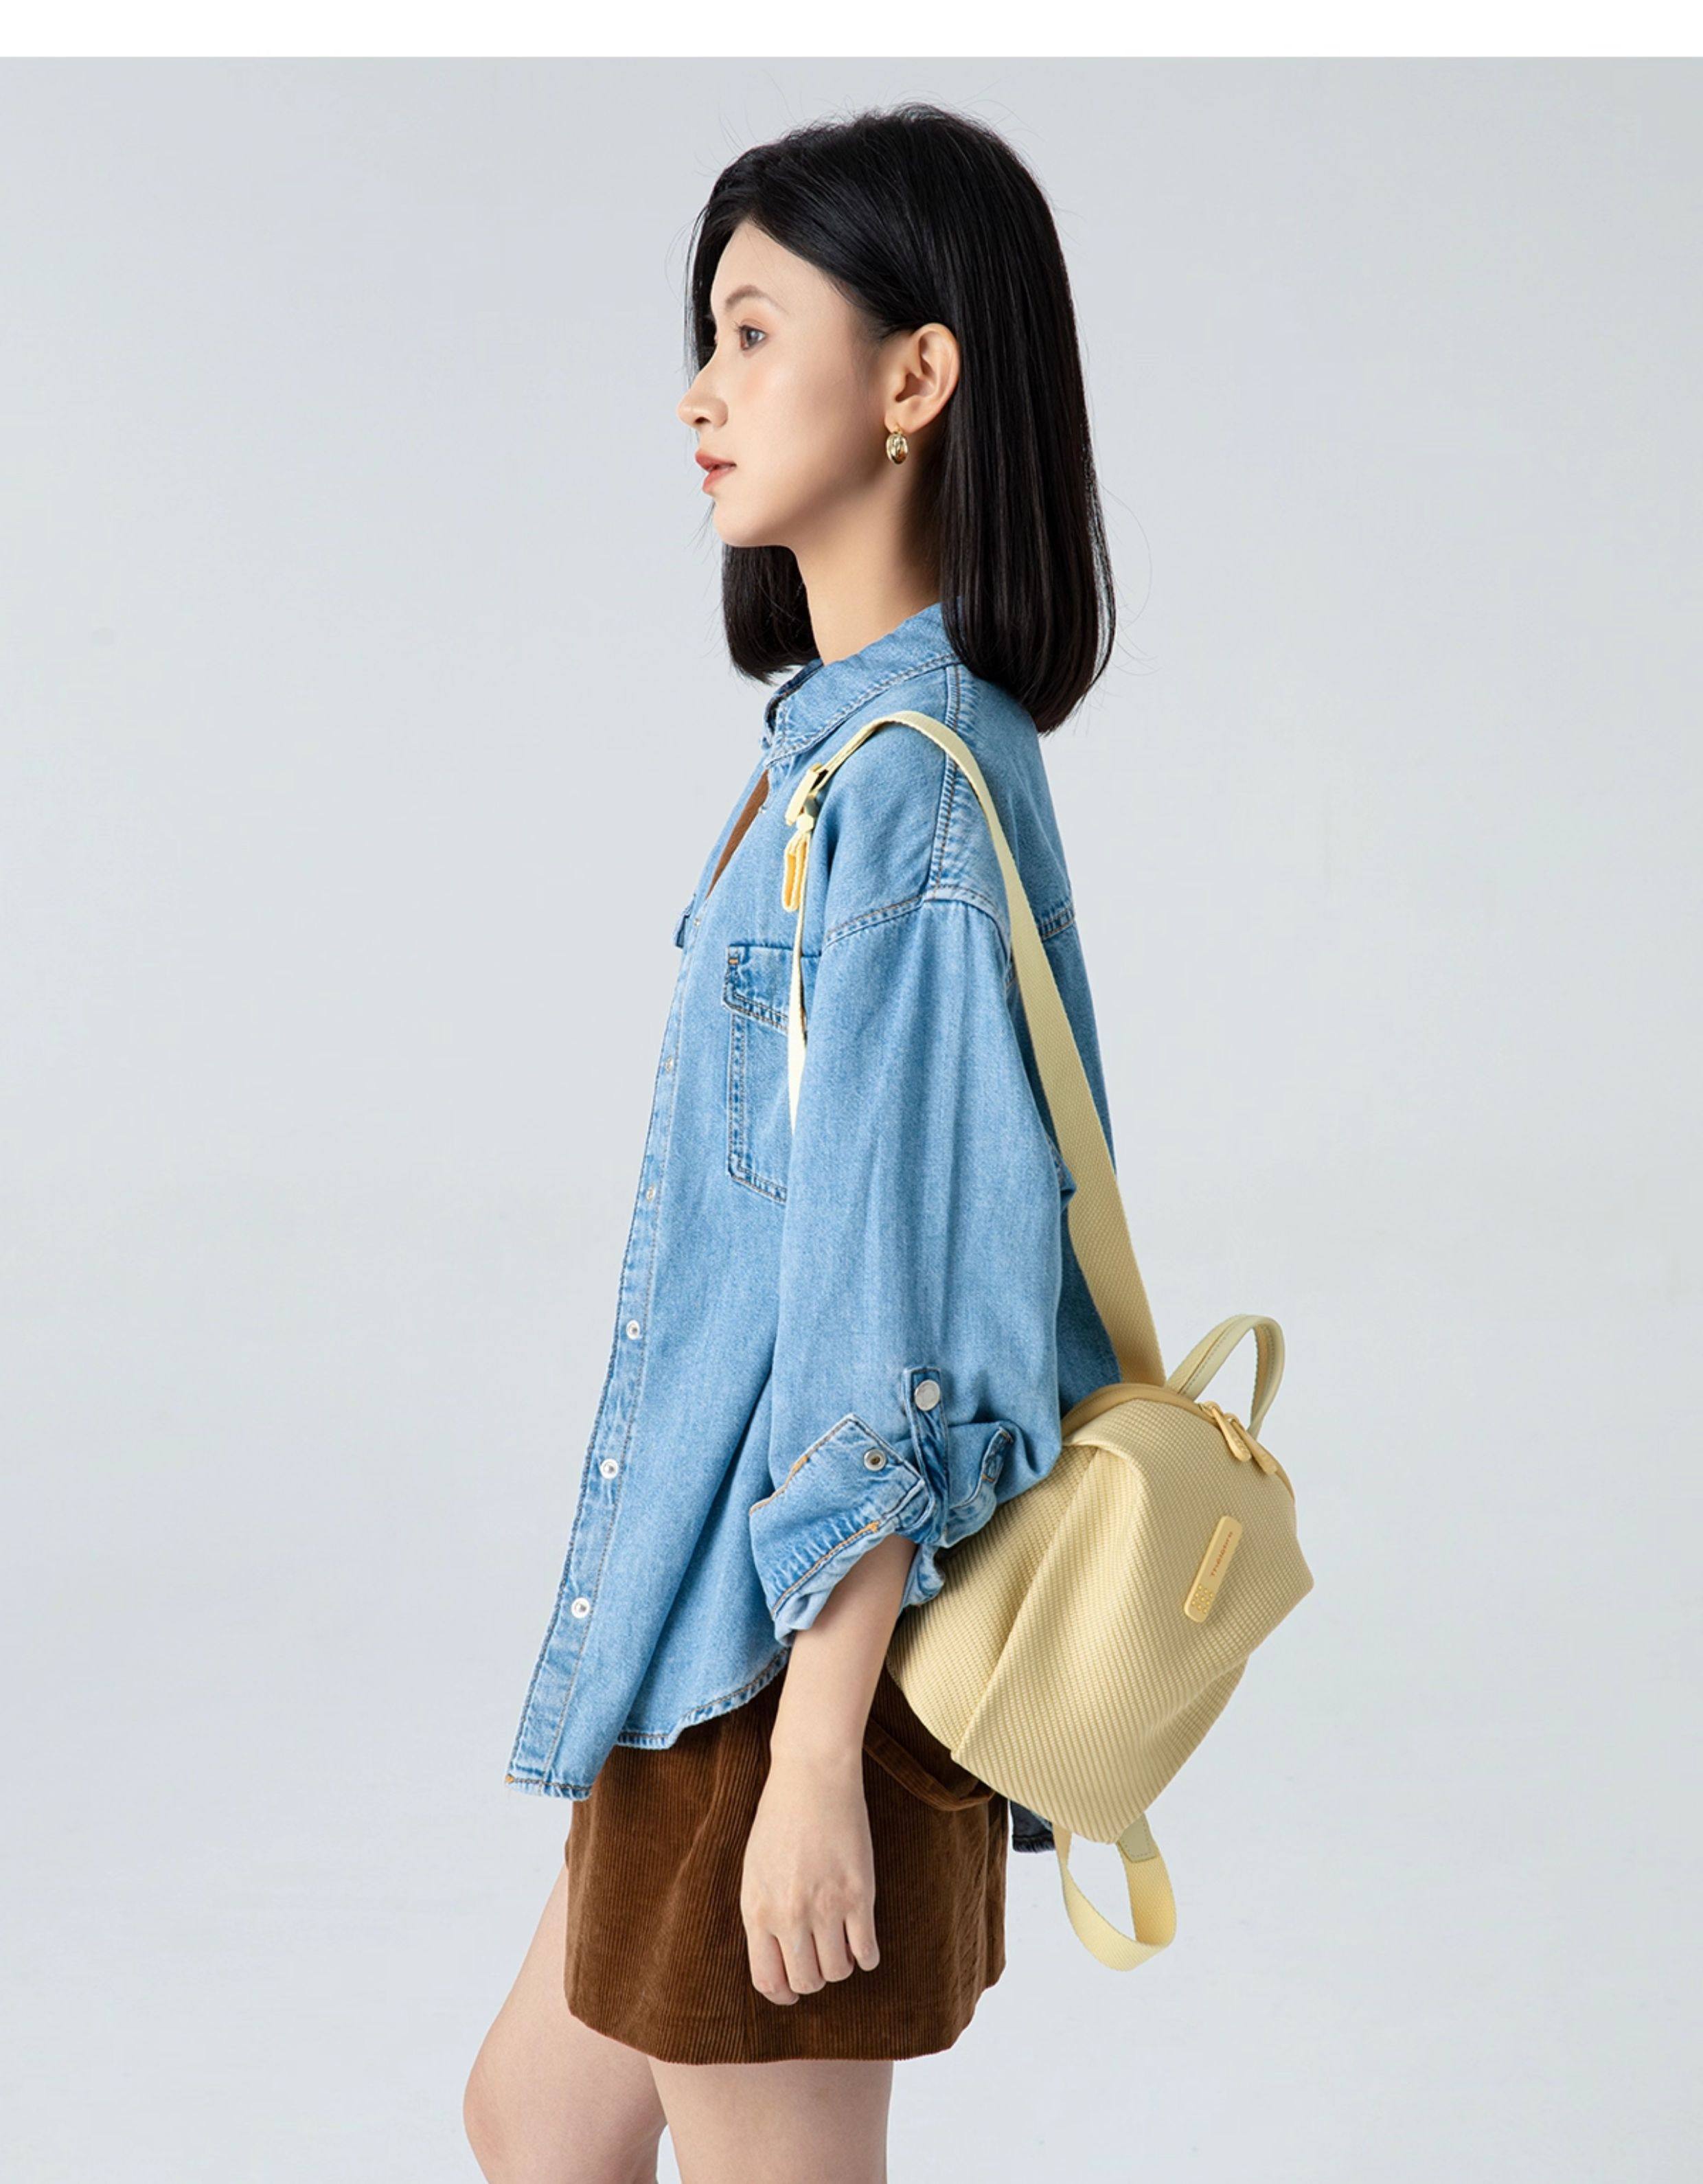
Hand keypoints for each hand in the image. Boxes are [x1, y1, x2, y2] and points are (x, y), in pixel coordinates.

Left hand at [739, 1744, 880, 2003]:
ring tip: (840, 1943)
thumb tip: (776, 1960)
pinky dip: (866, 1956)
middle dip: (813, 1978)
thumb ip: (762, 1915)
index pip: (767, 1980)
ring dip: (840, 1965)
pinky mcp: (859, 1895)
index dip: (782, 1994)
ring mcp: (826, 1906)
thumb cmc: (780, 1820)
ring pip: (837, 1972)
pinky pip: (867, 1952)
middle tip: (820, 1960)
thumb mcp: (755, 1871)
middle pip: (806, 1981)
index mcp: (757, 1910)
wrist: (813, 1776)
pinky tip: (862, 1940)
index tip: (793, 1991)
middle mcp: (789, 1914)